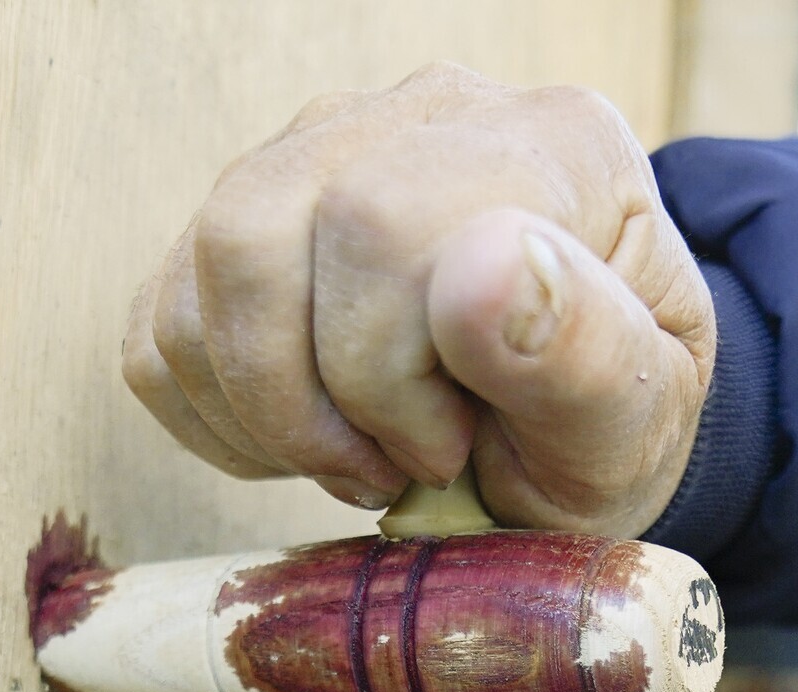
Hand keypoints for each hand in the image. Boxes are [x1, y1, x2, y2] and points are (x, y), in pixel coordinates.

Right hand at [123, 63, 714, 538]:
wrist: (580, 428)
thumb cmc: (609, 426)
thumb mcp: (636, 427)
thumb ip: (583, 354)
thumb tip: (488, 268)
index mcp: (550, 144)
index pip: (380, 221)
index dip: (384, 375)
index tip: (451, 451)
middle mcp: (428, 116)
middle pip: (258, 232)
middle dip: (306, 402)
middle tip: (395, 471)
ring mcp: (326, 153)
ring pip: (201, 267)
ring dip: (258, 413)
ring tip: (357, 461)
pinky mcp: (253, 223)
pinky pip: (161, 322)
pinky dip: (214, 416)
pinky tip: (306, 444)